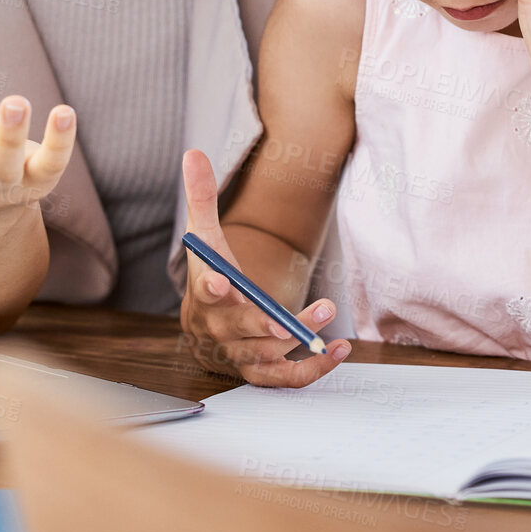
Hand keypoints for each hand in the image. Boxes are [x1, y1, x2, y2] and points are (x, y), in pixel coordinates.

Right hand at [178, 149, 347, 386]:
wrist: (204, 326)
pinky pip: (285, 379)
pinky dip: (312, 370)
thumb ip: (201, 197)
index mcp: (204, 295)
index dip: (211, 287)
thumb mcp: (205, 236)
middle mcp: (219, 330)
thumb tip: (192, 152)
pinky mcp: (260, 372)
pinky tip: (338, 351)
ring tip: (327, 314)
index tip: (221, 281)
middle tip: (300, 316)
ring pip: (268, 354)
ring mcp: (239, 354)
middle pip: (243, 329)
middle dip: (270, 322)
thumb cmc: (208, 274)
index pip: (204, 292)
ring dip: (300, 338)